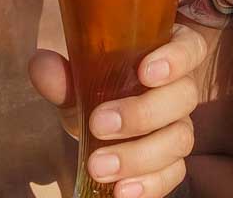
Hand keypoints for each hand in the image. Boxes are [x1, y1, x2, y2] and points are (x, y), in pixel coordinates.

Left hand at [30, 25, 206, 197]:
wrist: (99, 124)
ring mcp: (180, 127)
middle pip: (184, 97)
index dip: (176, 59)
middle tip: (99, 125)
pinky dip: (149, 185)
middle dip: (142, 114)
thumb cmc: (97, 90)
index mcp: (167, 55)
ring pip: (179, 139)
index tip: (146, 71)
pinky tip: (121, 191)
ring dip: (139, 155)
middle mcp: (182, 90)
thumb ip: (64, 74)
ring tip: (99, 166)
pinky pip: (173, 174)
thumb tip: (43, 66)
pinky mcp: (173, 162)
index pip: (190, 49)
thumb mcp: (79, 81)